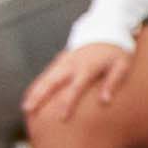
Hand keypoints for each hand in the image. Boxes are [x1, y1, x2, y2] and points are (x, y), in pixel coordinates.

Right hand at [20, 39, 135, 127]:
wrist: (108, 30)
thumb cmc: (117, 52)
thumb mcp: (122, 65)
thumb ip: (113, 82)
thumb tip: (105, 101)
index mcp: (87, 67)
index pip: (75, 88)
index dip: (68, 103)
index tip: (61, 118)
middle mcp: (72, 64)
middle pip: (52, 81)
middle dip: (39, 96)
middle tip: (28, 110)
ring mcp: (64, 61)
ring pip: (46, 77)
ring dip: (34, 91)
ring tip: (25, 107)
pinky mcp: (61, 60)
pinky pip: (47, 73)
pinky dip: (38, 84)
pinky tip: (30, 96)